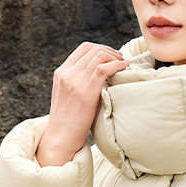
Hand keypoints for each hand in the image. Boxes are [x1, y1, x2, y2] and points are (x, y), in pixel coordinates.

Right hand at [35, 41, 129, 166]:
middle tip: (121, 59)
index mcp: (61, 73)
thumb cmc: (68, 121)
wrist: (60, 138)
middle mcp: (66, 74)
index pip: (83, 49)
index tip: (112, 55)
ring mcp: (74, 82)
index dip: (101, 48)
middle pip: (92, 50)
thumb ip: (77, 83)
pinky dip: (116, 65)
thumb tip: (97, 76)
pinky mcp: (85, 92)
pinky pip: (103, 69)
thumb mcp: (68, 96)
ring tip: (124, 64)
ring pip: (99, 56)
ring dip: (115, 57)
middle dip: (110, 51)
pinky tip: (124, 68)